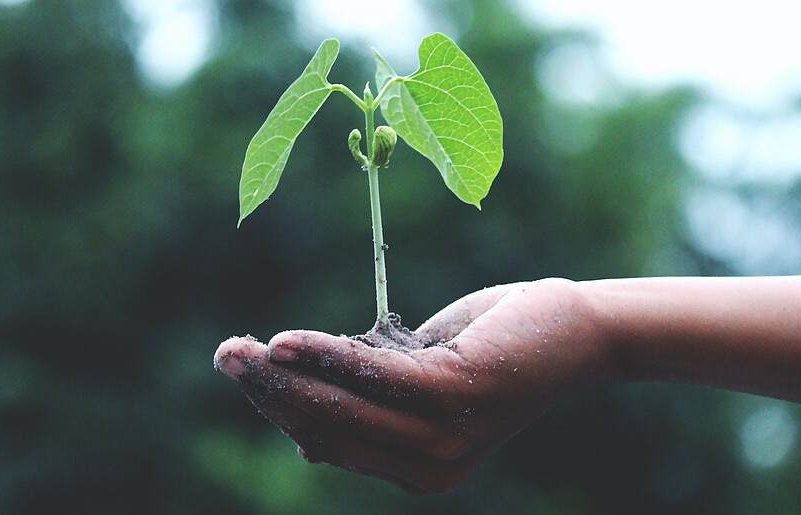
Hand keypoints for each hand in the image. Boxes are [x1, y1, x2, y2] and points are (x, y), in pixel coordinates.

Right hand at [214, 278, 613, 492]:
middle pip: (328, 429)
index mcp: (419, 470)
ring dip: (284, 376)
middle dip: (270, 393)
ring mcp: (444, 437)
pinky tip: (286, 341)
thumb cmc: (494, 347)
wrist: (575, 330)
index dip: (282, 410)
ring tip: (240, 350)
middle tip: (225, 356)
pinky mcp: (456, 396)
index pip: (332, 443)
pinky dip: (326, 356)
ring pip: (343, 407)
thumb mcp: (423, 381)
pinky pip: (374, 376)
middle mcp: (430, 468)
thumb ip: (372, 405)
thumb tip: (304, 439)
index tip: (246, 373)